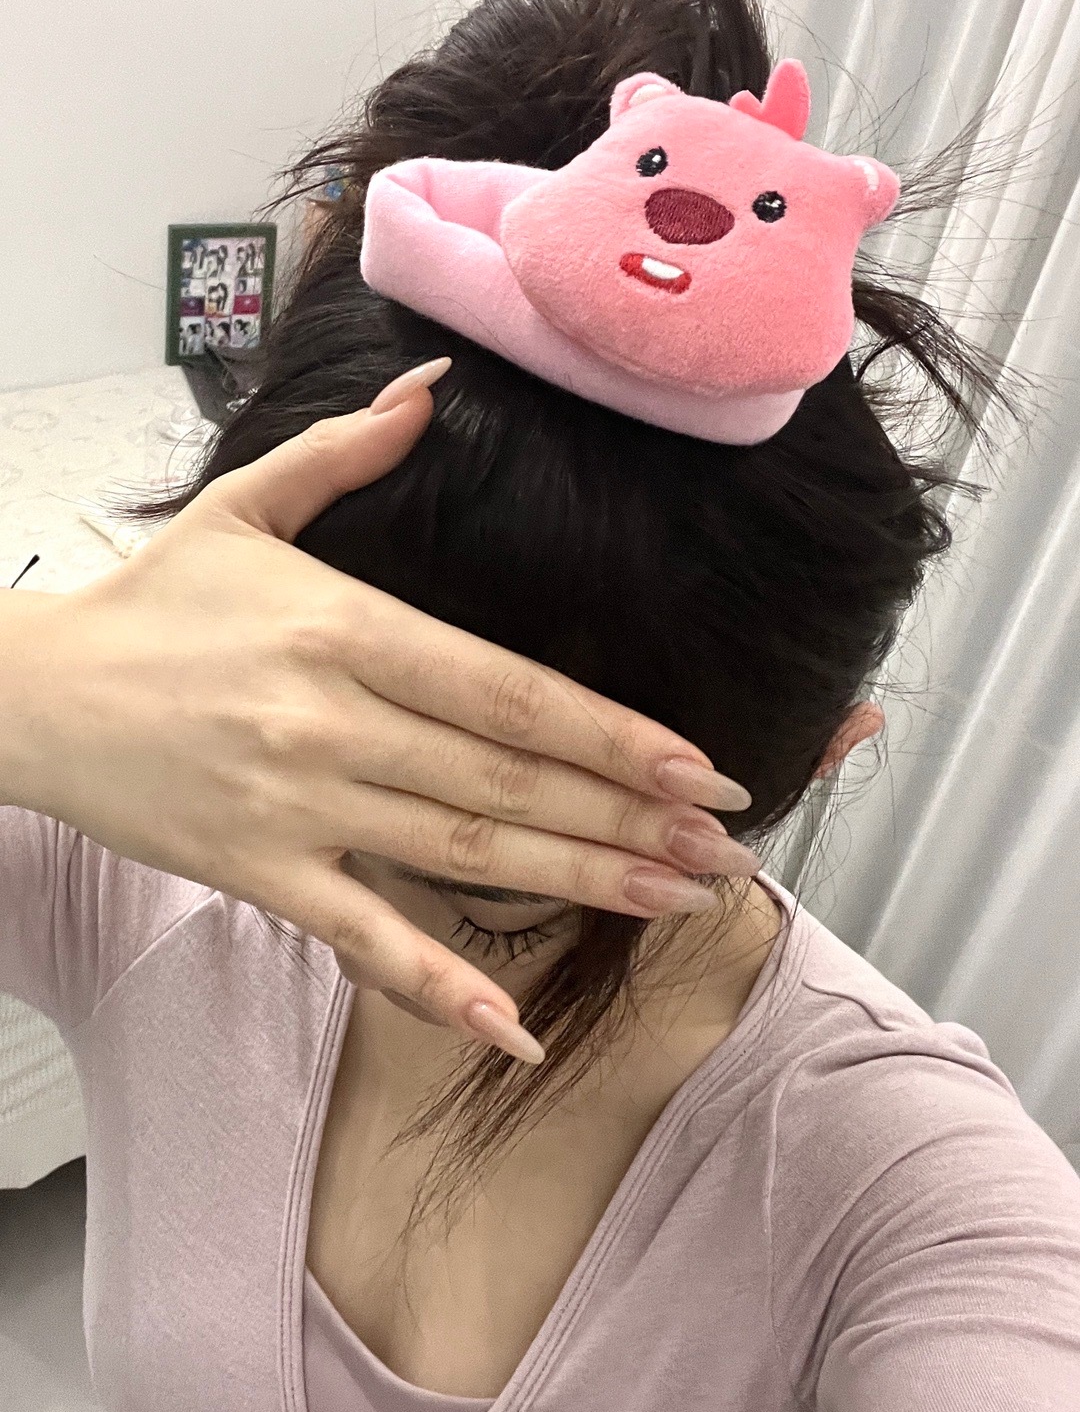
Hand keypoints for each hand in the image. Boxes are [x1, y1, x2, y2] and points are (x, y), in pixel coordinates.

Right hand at [26, 360, 753, 1059]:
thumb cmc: (153, 602)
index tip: (699, 766)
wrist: (36, 693)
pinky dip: (439, 986)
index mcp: (345, 627)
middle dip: (627, 819)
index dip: (611, 733)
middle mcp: (333, 720)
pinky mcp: (259, 870)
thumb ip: (348, 452)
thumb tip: (434, 382)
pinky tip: (514, 1028)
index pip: (508, 687)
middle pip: (508, 776)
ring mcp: (298, 803)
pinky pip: (362, 936)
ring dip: (577, 883)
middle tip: (726, 851)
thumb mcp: (244, 505)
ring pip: (463, 851)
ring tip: (673, 903)